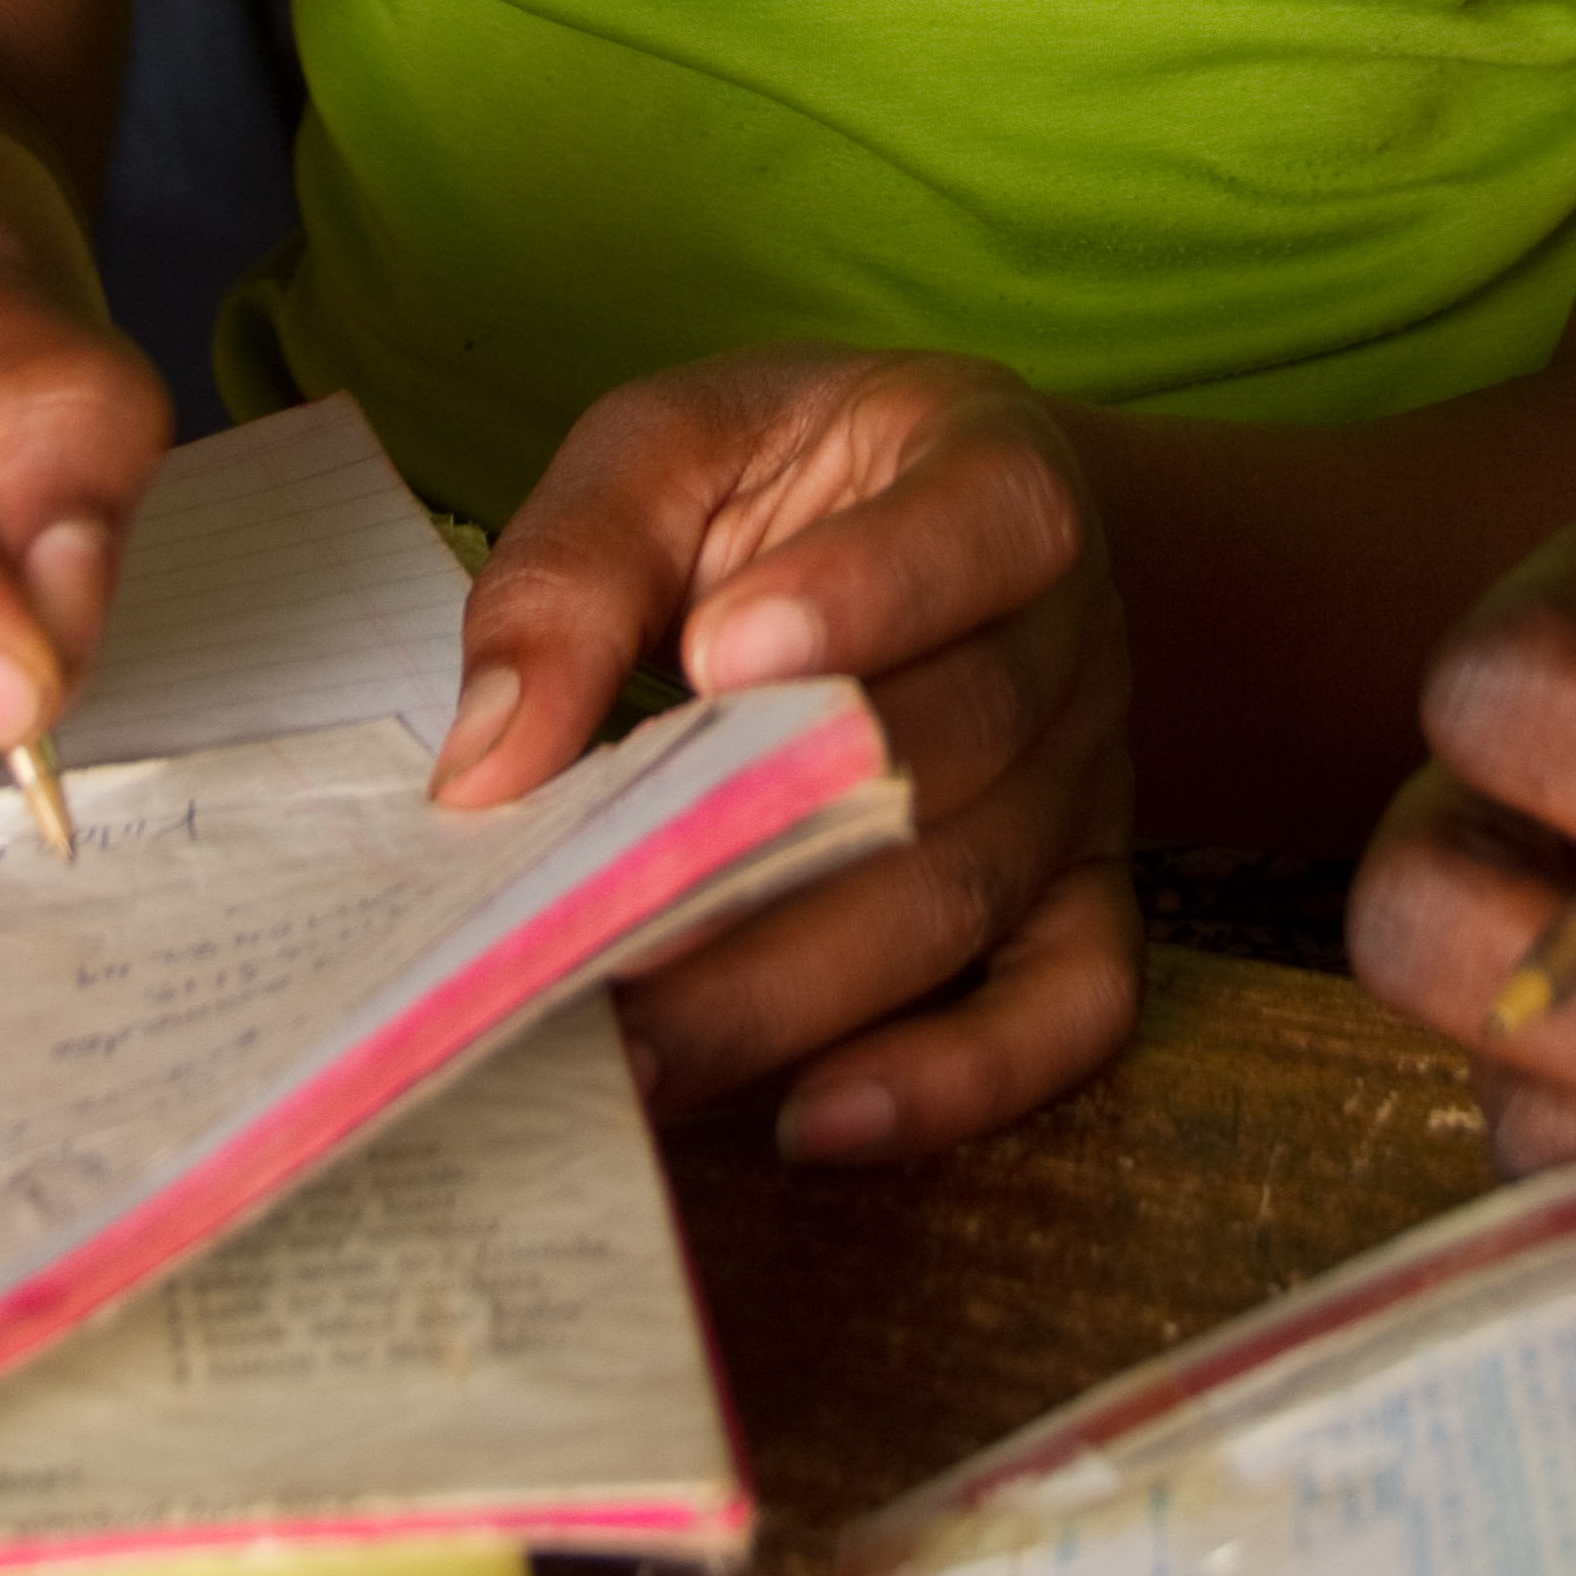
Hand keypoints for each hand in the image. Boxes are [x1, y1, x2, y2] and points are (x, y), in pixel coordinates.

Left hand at [429, 348, 1138, 1162]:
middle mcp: (1072, 627)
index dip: (864, 592)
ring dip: (804, 987)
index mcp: (995, 469)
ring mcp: (1089, 773)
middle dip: (777, 843)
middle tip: (604, 928)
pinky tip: (816, 1124)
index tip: (711, 655)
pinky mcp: (1084, 892)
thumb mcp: (670, 450)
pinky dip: (959, 1082)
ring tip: (643, 1057)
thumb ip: (578, 569)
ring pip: (977, 889)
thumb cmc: (780, 481)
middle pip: (962, 739)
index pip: (978, 524)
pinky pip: (1071, 1008)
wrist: (933, 522)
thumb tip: (486, 767)